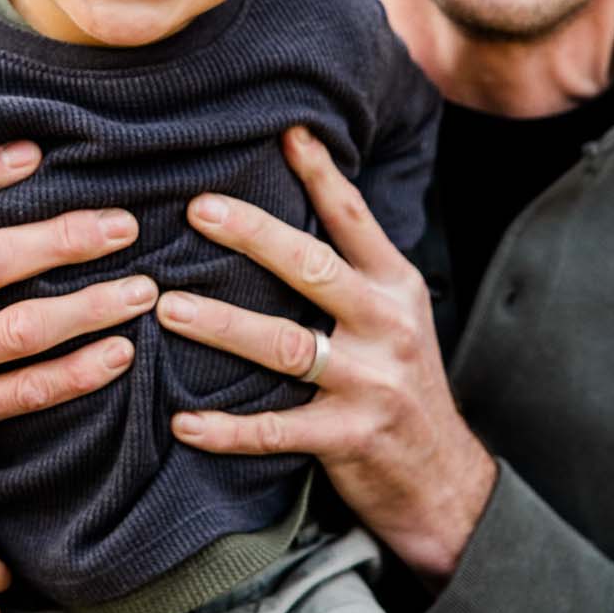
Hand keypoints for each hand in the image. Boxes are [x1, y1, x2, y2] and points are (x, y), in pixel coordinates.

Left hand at [158, 127, 496, 582]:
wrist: (444, 481)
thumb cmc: (403, 387)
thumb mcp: (397, 318)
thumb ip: (354, 271)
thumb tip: (287, 215)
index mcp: (397, 287)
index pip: (356, 218)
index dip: (321, 174)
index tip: (284, 132)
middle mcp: (388, 326)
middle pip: (314, 268)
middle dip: (253, 235)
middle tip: (198, 209)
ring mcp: (370, 383)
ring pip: (287, 346)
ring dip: (224, 325)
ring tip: (169, 308)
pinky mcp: (348, 437)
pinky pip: (275, 430)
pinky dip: (227, 428)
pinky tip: (183, 421)